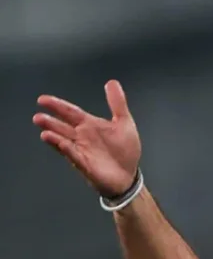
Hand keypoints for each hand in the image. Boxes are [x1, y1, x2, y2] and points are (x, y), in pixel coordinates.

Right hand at [33, 80, 141, 197]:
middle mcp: (82, 137)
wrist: (128, 175)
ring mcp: (81, 151)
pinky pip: (74, 156)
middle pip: (63, 127)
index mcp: (90, 125)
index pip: (71, 112)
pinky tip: (61, 144)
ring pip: (64, 141)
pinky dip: (67, 150)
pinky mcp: (85, 164)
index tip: (42, 99)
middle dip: (50, 122)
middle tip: (38, 116)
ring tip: (44, 131)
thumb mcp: (124, 123)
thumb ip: (117, 103)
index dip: (57, 105)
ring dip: (54, 136)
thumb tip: (112, 82)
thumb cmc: (124, 150)